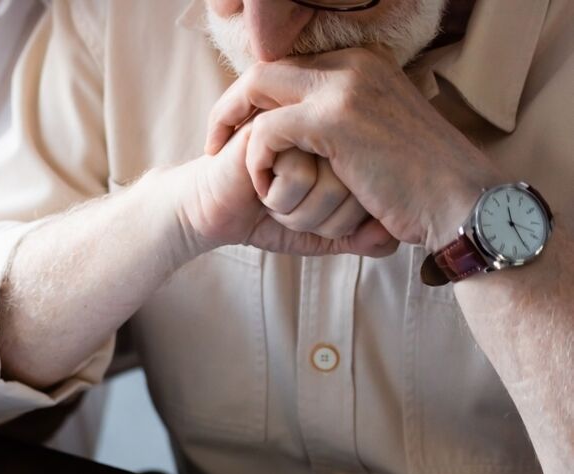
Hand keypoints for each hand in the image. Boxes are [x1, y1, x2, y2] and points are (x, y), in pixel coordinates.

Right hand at [183, 123, 396, 256]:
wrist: (214, 213)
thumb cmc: (266, 218)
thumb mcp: (323, 234)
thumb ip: (360, 237)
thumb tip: (390, 237)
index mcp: (355, 145)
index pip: (378, 193)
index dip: (344, 222)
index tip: (313, 220)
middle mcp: (337, 125)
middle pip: (361, 188)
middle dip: (320, 220)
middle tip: (288, 211)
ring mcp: (307, 120)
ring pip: (334, 184)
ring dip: (298, 212)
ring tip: (272, 199)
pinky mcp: (275, 125)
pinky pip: (301, 177)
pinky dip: (278, 198)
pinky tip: (256, 188)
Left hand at [205, 47, 500, 251]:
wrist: (461, 204)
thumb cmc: (423, 186)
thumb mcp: (381, 139)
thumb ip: (346, 127)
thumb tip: (312, 140)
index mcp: (364, 65)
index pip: (289, 68)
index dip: (257, 100)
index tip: (241, 136)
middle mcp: (353, 65)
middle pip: (265, 68)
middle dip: (232, 106)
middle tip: (217, 145)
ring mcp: (343, 88)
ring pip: (256, 87)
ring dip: (233, 127)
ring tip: (229, 165)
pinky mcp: (333, 120)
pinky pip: (266, 129)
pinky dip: (255, 158)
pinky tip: (263, 188)